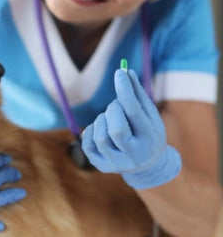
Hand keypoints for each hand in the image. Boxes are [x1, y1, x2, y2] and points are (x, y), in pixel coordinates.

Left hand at [82, 69, 181, 189]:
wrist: (147, 165)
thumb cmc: (148, 133)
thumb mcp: (150, 116)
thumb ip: (138, 95)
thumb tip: (125, 72)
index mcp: (150, 140)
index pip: (134, 113)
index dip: (125, 91)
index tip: (119, 73)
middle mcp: (134, 156)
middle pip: (116, 129)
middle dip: (113, 110)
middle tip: (117, 105)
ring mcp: (117, 164)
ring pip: (100, 136)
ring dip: (102, 119)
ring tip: (111, 119)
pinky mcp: (102, 166)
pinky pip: (87, 143)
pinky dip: (91, 130)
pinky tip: (102, 129)